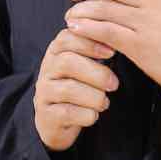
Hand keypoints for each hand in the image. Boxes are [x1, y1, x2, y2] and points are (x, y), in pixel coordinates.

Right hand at [33, 27, 118, 151]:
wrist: (58, 121)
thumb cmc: (79, 88)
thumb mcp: (85, 66)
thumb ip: (95, 51)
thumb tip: (116, 41)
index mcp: (56, 53)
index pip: (66, 38)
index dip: (89, 43)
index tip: (111, 52)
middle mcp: (46, 70)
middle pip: (67, 62)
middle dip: (97, 73)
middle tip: (114, 84)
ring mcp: (43, 93)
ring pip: (69, 89)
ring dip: (94, 96)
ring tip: (104, 102)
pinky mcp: (45, 115)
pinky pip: (68, 112)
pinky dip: (87, 114)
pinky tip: (94, 115)